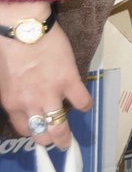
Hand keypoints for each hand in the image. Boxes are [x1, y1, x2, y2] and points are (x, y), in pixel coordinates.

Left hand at [0, 4, 90, 150]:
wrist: (23, 29)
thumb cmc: (9, 48)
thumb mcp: (4, 79)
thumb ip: (14, 94)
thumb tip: (24, 98)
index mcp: (12, 103)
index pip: (24, 129)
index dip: (33, 132)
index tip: (38, 129)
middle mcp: (30, 104)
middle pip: (41, 134)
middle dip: (48, 140)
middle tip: (55, 140)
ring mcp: (51, 93)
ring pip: (59, 127)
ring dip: (65, 136)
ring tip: (68, 141)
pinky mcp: (69, 81)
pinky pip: (81, 101)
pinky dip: (84, 105)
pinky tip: (84, 104)